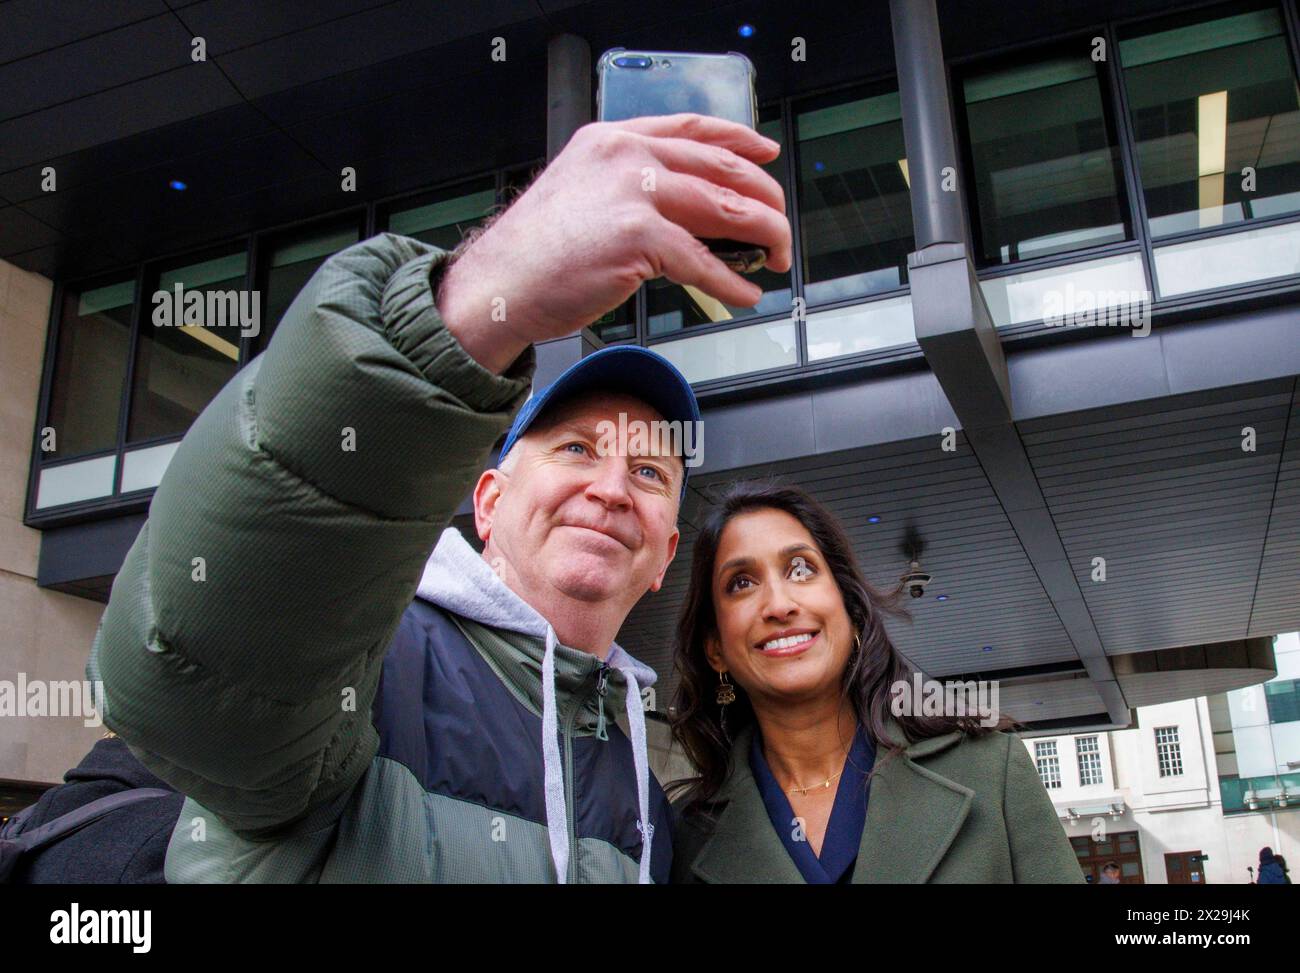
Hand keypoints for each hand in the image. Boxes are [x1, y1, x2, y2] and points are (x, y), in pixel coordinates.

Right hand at [436, 113, 792, 372]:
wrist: (499, 285)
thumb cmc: (534, 253)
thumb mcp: (581, 193)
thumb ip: (629, 187)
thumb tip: (688, 213)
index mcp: (613, 140)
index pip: (692, 129)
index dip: (739, 141)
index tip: (766, 153)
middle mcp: (626, 157)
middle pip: (722, 169)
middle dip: (764, 199)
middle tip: (779, 225)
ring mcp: (633, 195)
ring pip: (724, 210)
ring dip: (762, 237)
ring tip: (776, 257)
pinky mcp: (638, 239)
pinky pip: (703, 262)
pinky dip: (732, 282)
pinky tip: (744, 293)